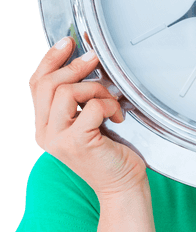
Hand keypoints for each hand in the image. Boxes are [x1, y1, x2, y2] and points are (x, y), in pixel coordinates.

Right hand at [30, 37, 147, 199]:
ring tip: (111, 102)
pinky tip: (117, 116)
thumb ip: (77, 101)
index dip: (51, 59)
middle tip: (96, 61)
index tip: (68, 43)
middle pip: (48, 83)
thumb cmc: (110, 156)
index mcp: (44, 127)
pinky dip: (108, 105)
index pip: (37, 84)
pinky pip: (91, 107)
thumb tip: (84, 62)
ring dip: (95, 89)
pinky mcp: (76, 143)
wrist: (121, 188)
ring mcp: (58, 140)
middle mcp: (46, 133)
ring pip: (67, 92)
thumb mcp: (87, 123)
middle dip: (75, 66)